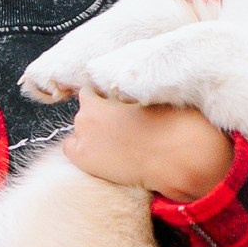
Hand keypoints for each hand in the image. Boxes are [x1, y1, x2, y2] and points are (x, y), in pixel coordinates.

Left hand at [64, 92, 234, 202]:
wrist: (176, 158)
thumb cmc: (173, 123)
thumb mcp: (158, 94)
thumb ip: (138, 89)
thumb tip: (137, 88)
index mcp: (104, 92)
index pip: (92, 89)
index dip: (105, 97)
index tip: (117, 105)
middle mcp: (87, 112)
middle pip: (86, 108)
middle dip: (101, 114)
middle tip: (122, 125)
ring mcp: (83, 136)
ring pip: (80, 128)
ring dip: (93, 131)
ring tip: (116, 141)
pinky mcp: (83, 158)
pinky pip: (70, 149)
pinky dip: (81, 150)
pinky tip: (101, 154)